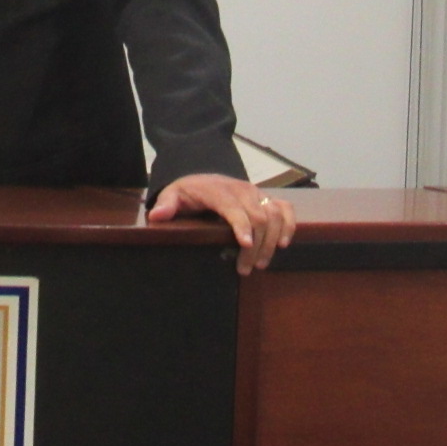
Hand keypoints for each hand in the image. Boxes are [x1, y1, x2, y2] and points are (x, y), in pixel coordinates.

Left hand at [147, 173, 296, 274]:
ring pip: (274, 215)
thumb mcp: (173, 195)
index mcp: (219, 190)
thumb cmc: (188, 192)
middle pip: (258, 216)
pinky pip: (286, 208)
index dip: (242, 225)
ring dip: (272, 241)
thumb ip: (166, 205)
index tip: (245, 245)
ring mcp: (257, 193)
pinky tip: (284, 244)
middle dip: (256, 245)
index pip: (235, 207)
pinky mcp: (267, 199)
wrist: (204, 176)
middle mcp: (242, 190)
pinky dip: (289, 225)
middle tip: (245, 269)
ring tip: (261, 264)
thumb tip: (157, 216)